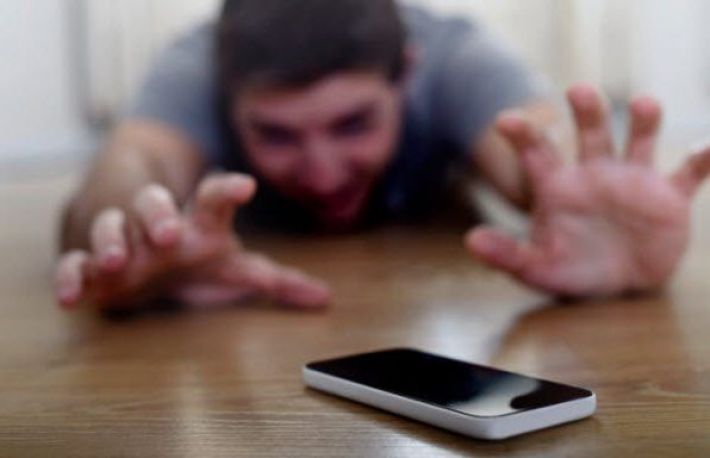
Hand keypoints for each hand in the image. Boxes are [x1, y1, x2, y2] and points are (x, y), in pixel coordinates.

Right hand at [55, 173, 330, 309]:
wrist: (139, 250)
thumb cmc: (193, 257)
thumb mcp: (233, 266)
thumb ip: (276, 280)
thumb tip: (327, 299)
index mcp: (198, 223)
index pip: (214, 199)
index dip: (228, 191)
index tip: (246, 187)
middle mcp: (158, 224)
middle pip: (155, 205)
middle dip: (159, 214)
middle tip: (171, 233)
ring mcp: (122, 240)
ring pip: (112, 227)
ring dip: (114, 240)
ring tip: (119, 260)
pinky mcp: (91, 263)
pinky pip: (75, 263)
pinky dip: (71, 276)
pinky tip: (71, 296)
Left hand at [466, 84, 709, 296]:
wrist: (616, 286)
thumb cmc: (570, 270)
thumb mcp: (535, 267)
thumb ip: (506, 254)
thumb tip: (471, 241)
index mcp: (558, 185)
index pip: (537, 152)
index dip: (523, 134)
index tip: (505, 120)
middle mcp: (595, 172)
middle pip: (591, 131)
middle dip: (586, 109)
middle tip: (577, 91)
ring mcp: (633, 180)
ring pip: (638, 139)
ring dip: (643, 120)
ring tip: (644, 104)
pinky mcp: (668, 196)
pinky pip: (688, 172)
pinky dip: (701, 160)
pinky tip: (707, 150)